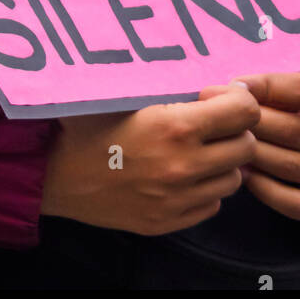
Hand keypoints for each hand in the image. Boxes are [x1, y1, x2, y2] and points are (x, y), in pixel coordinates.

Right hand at [41, 81, 259, 235]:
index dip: (236, 100)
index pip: (245, 112)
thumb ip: (170, 85)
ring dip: (222, 162)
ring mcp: (177, 199)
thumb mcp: (127, 92)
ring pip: (233, 180)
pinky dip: (204, 189)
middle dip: (234, 131)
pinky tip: (182, 175)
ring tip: (198, 150)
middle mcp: (184, 165)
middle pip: (246, 147)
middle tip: (211, 123)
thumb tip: (208, 76)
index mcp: (177, 126)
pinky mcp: (167, 222)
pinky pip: (211, 205)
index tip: (214, 97)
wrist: (54, 172)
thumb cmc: (89, 123)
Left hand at [237, 72, 299, 221]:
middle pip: (293, 129)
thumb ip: (291, 91)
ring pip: (288, 164)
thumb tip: (238, 89)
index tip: (238, 84)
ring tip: (231, 142)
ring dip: (252, 152)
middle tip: (225, 117)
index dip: (268, 85)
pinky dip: (264, 188)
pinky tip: (247, 173)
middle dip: (252, 120)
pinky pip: (293, 203)